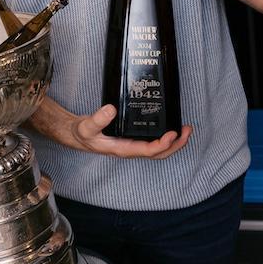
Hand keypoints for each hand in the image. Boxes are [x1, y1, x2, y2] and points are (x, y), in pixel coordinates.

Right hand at [28, 97, 191, 159]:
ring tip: (184, 129)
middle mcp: (131, 150)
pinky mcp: (132, 139)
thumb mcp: (86, 126)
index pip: (149, 151)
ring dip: (173, 142)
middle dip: (176, 144)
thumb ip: (97, 119)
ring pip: (158, 149)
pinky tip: (168, 126)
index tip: (172, 133)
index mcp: (123, 149)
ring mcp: (132, 146)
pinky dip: (164, 136)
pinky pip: (152, 142)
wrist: (76, 135)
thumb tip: (111, 110)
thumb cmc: (82, 133)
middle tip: (187, 130)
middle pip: (159, 153)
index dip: (163, 144)